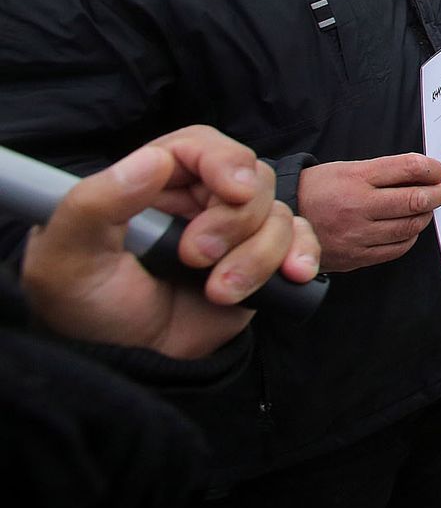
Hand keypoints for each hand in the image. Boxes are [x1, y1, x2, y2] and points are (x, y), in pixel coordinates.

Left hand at [22, 127, 319, 359]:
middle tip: (195, 259)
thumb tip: (153, 160)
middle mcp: (200, 199)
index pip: (202, 146)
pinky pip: (302, 243)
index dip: (225, 161)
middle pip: (251, 179)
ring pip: (279, 215)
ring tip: (220, 293)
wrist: (121, 362)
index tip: (233, 191)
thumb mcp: (70, 254)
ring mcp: (235, 232)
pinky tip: (293, 276)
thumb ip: (98, 202)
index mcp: (155, 181)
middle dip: (234, 223)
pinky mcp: (260, 263)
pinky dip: (303, 256)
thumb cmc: (85, 303)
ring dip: (258, 256)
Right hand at [297, 153, 440, 272]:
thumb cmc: (318, 190)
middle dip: (436, 194)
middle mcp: (357, 206)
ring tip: (425, 209)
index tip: (437, 171)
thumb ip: (382, 172)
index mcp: (355, 178)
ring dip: (425, 216)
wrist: (281, 222)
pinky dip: (409, 237)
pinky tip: (408, 229)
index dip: (431, 169)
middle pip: (413, 200)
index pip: (407, 169)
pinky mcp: (355, 257)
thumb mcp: (345, 169)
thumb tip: (423, 173)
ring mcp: (356, 234)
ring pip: (408, 226)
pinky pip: (396, 249)